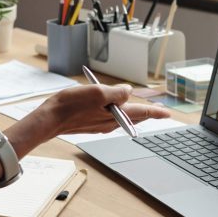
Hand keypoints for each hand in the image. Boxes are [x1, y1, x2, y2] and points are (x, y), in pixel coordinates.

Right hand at [40, 84, 169, 135]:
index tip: (167, 113)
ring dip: (132, 113)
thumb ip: (116, 92)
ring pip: (122, 118)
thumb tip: (128, 91)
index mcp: (114, 115)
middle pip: (133, 118)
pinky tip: (114, 109)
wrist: (50, 119)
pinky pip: (109, 118)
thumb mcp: (96, 92)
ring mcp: (99, 125)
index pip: (141, 113)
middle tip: (158, 111)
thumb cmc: (70, 105)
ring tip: (141, 110)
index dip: (155, 111)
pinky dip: (117, 113)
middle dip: (146, 113)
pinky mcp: (90, 124)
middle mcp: (109, 123)